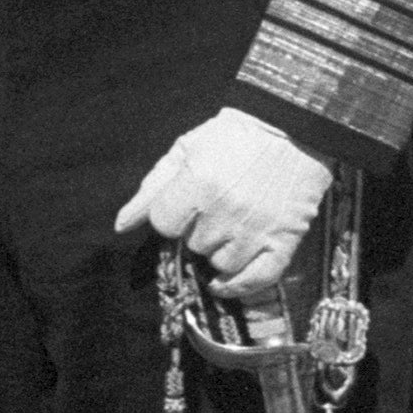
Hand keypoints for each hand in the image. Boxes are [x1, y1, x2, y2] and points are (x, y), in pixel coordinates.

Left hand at [113, 107, 334, 298]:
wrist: (292, 127)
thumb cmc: (233, 135)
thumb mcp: (185, 150)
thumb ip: (151, 189)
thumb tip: (121, 226)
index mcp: (198, 184)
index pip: (164, 226)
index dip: (171, 217)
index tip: (184, 206)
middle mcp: (226, 211)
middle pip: (193, 245)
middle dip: (197, 231)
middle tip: (214, 208)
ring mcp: (257, 229)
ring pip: (221, 265)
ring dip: (219, 252)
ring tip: (230, 227)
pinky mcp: (285, 240)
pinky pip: (257, 280)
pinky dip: (239, 286)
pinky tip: (225, 281)